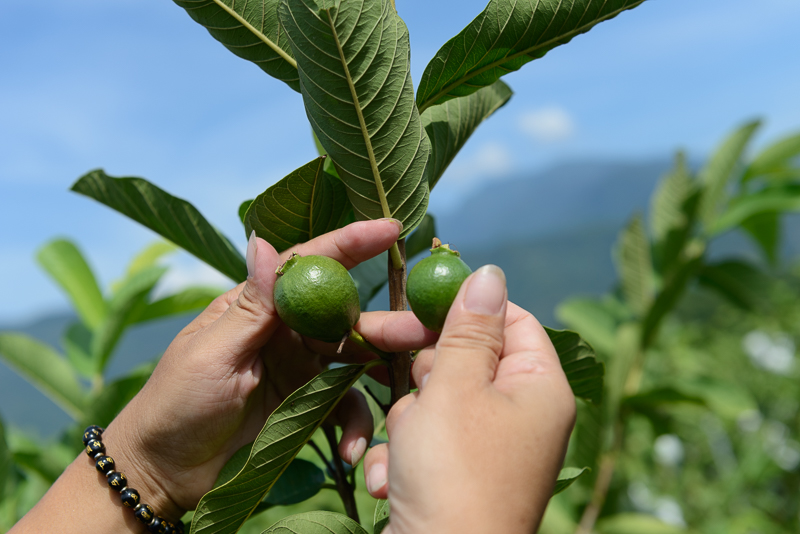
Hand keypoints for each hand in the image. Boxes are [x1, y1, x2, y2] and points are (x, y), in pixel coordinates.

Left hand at [101, 219, 435, 518]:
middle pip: (344, 316)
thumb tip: (263, 241)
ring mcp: (298, 369)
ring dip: (380, 373)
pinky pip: (342, 406)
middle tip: (423, 329)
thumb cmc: (175, 405)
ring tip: (409, 388)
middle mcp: (284, 331)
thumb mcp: (211, 354)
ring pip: (352, 360)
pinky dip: (353, 425)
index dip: (351, 244)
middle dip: (384, 323)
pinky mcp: (305, 406)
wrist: (164, 473)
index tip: (392, 230)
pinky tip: (353, 450)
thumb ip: (249, 306)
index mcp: (257, 307)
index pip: (308, 266)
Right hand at [363, 265, 575, 533]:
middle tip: (372, 345)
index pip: (510, 319)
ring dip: (407, 424)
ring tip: (405, 456)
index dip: (462, 306)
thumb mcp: (454, 387)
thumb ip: (467, 328)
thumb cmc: (453, 473)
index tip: (414, 299)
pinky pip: (426, 442)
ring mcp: (489, 449)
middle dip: (419, 373)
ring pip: (434, 401)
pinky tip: (394, 485)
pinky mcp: (458, 476)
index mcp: (538, 388)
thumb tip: (488, 274)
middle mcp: (521, 416)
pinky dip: (404, 458)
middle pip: (465, 359)